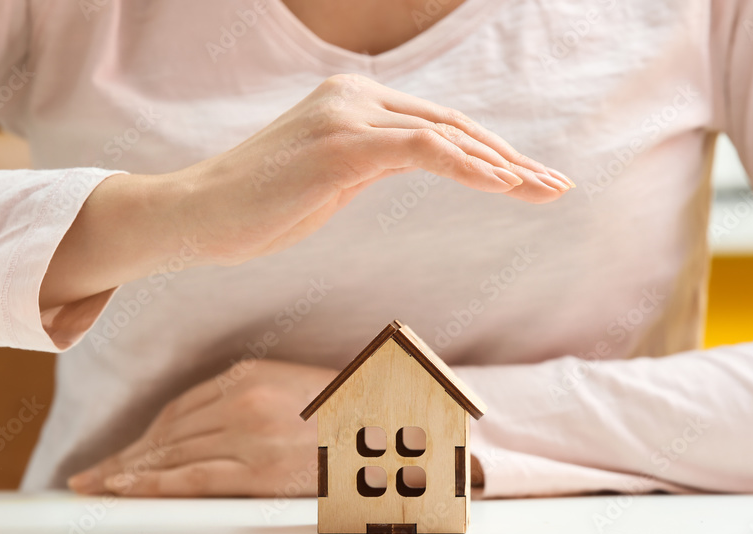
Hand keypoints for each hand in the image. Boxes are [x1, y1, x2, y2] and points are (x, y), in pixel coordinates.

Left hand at [66, 359, 335, 496]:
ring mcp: (249, 434)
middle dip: (125, 455)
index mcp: (249, 374)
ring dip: (129, 472)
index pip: (181, 407)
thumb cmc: (349, 409)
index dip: (145, 433)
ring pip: (173, 453)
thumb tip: (219, 422)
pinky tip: (123, 489)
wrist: (392, 426)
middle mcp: (242, 400)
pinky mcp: (259, 470)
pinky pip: (194, 477)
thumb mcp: (296, 387)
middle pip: (168, 431)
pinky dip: (152, 483)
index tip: (122, 451)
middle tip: (88, 475)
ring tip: (96, 488)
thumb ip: (255, 397)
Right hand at [172, 73, 573, 265]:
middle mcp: (356, 98)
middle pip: (454, 126)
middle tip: (557, 185)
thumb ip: (373, 163)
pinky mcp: (343, 145)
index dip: (490, 153)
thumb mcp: (329, 181)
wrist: (196, 216)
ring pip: (448, 134)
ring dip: (504, 165)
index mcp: (354, 104)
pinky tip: (506, 185)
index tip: (529, 180)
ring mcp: (348, 117)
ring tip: (546, 190)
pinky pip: (424, 150)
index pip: (439, 126)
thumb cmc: (257, 208)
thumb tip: (418, 163)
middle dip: (511, 159)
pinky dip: (469, 167)